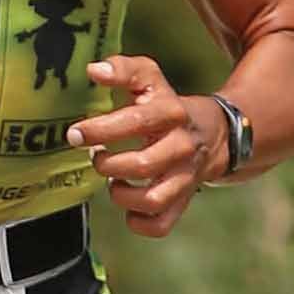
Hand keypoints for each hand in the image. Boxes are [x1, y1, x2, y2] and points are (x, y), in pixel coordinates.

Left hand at [66, 54, 218, 238]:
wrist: (217, 133)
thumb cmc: (169, 106)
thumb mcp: (152, 79)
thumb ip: (124, 70)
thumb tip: (94, 70)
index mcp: (172, 114)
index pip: (138, 120)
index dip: (102, 129)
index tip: (76, 134)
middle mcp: (181, 148)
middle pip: (143, 165)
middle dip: (108, 164)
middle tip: (97, 156)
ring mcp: (185, 178)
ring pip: (153, 200)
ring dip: (121, 194)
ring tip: (114, 180)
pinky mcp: (184, 201)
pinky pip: (161, 224)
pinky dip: (137, 222)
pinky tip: (127, 206)